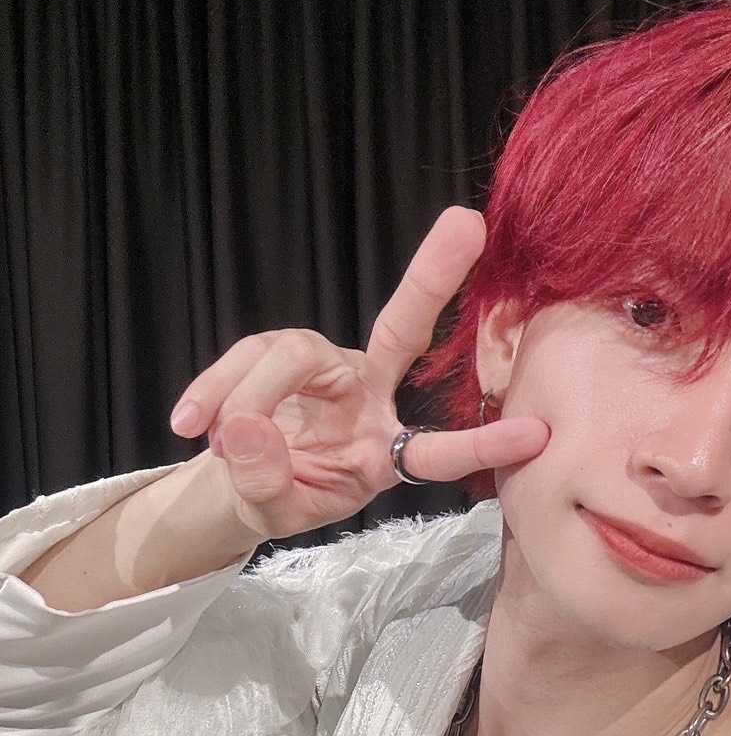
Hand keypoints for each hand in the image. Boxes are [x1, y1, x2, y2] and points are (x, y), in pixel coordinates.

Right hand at [168, 206, 548, 541]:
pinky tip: (190, 422)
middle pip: (401, 329)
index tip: (537, 434)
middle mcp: (370, 395)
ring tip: (214, 442)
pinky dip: (215, 386)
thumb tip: (247, 429)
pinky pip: (249, 352)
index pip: (439, 448)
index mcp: (386, 449)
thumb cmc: (282, 495)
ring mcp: (328, 367)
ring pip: (292, 353)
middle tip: (467, 224)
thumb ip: (267, 482)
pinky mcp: (283, 350)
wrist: (238, 481)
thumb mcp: (276, 510)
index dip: (483, 444)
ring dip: (246, 396)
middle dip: (431, 278)